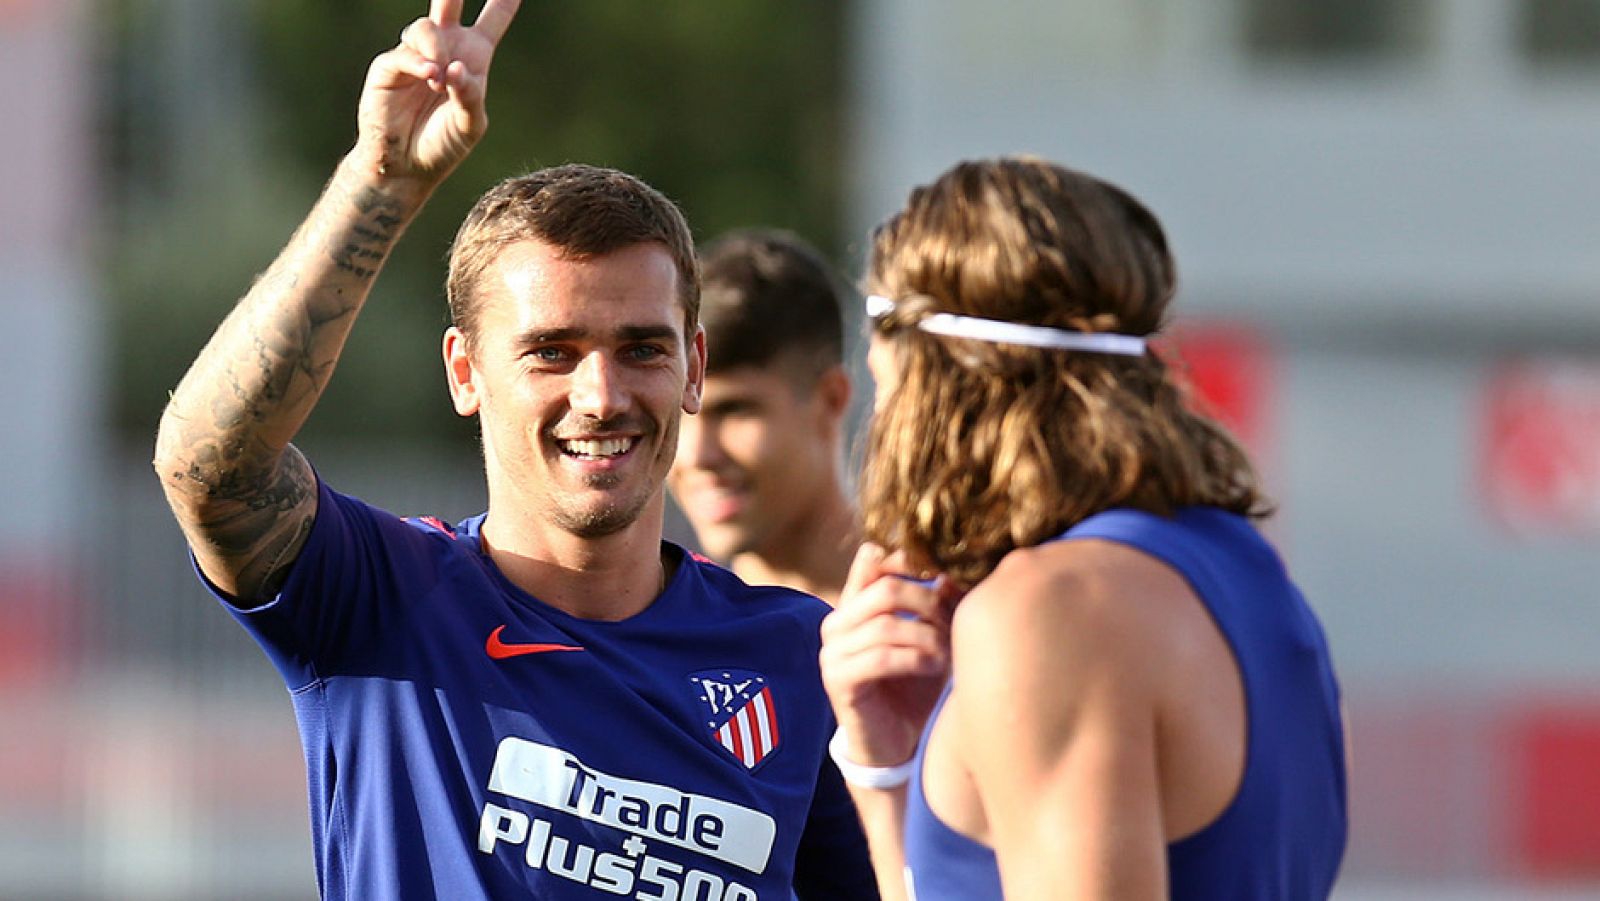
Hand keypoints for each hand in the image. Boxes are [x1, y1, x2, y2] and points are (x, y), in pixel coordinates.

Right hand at [356, 0, 520, 180]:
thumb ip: (470, 95)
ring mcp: (415, 54)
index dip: (504, 0)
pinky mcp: (389, 67)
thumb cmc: (444, 144)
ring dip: (436, 50)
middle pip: (449, 2)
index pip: (493, 18)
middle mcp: (444, 48)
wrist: (408, 167)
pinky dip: (419, 63)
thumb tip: (456, 68)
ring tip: (439, 81)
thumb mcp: (470, 124)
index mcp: (474, 56)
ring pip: (426, 28)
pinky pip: (405, 54)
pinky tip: (431, 76)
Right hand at [820, 544, 960, 767]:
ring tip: (948, 652)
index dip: (910, 564)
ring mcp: (832, 651)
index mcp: (854, 606)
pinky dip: (914, 659)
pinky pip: (879, 658)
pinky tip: (934, 666)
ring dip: (926, 636)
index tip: (944, 579)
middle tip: (953, 622)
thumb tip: (947, 576)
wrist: (895, 743)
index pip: (874, 563)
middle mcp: (837, 622)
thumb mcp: (928, 639)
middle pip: (884, 589)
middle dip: (927, 602)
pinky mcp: (838, 680)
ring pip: (885, 625)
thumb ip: (932, 606)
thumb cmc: (914, 687)